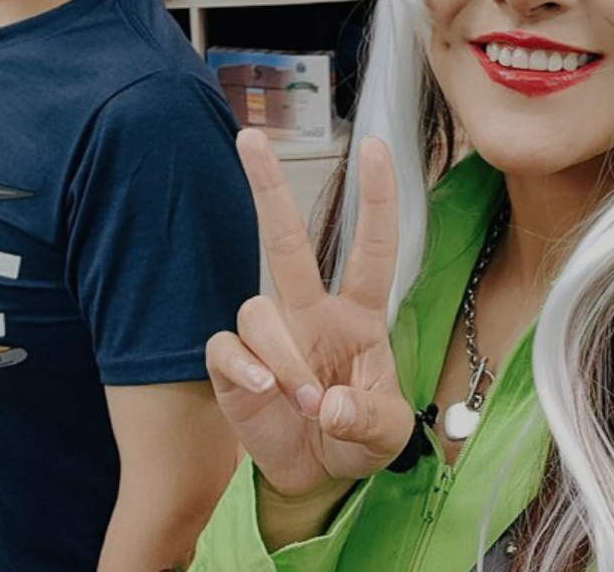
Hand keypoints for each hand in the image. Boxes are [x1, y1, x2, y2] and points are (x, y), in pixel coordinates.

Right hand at [205, 132, 413, 502]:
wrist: (316, 476)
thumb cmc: (356, 436)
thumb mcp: (386, 435)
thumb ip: (367, 418)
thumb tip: (330, 404)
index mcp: (358, 316)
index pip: (370, 249)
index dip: (375, 199)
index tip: (374, 148)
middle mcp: (310, 312)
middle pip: (286, 239)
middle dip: (268, 187)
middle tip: (250, 138)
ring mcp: (270, 335)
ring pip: (259, 308)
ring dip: (286, 359)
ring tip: (307, 403)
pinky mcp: (234, 364)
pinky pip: (227, 346)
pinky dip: (246, 369)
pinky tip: (265, 393)